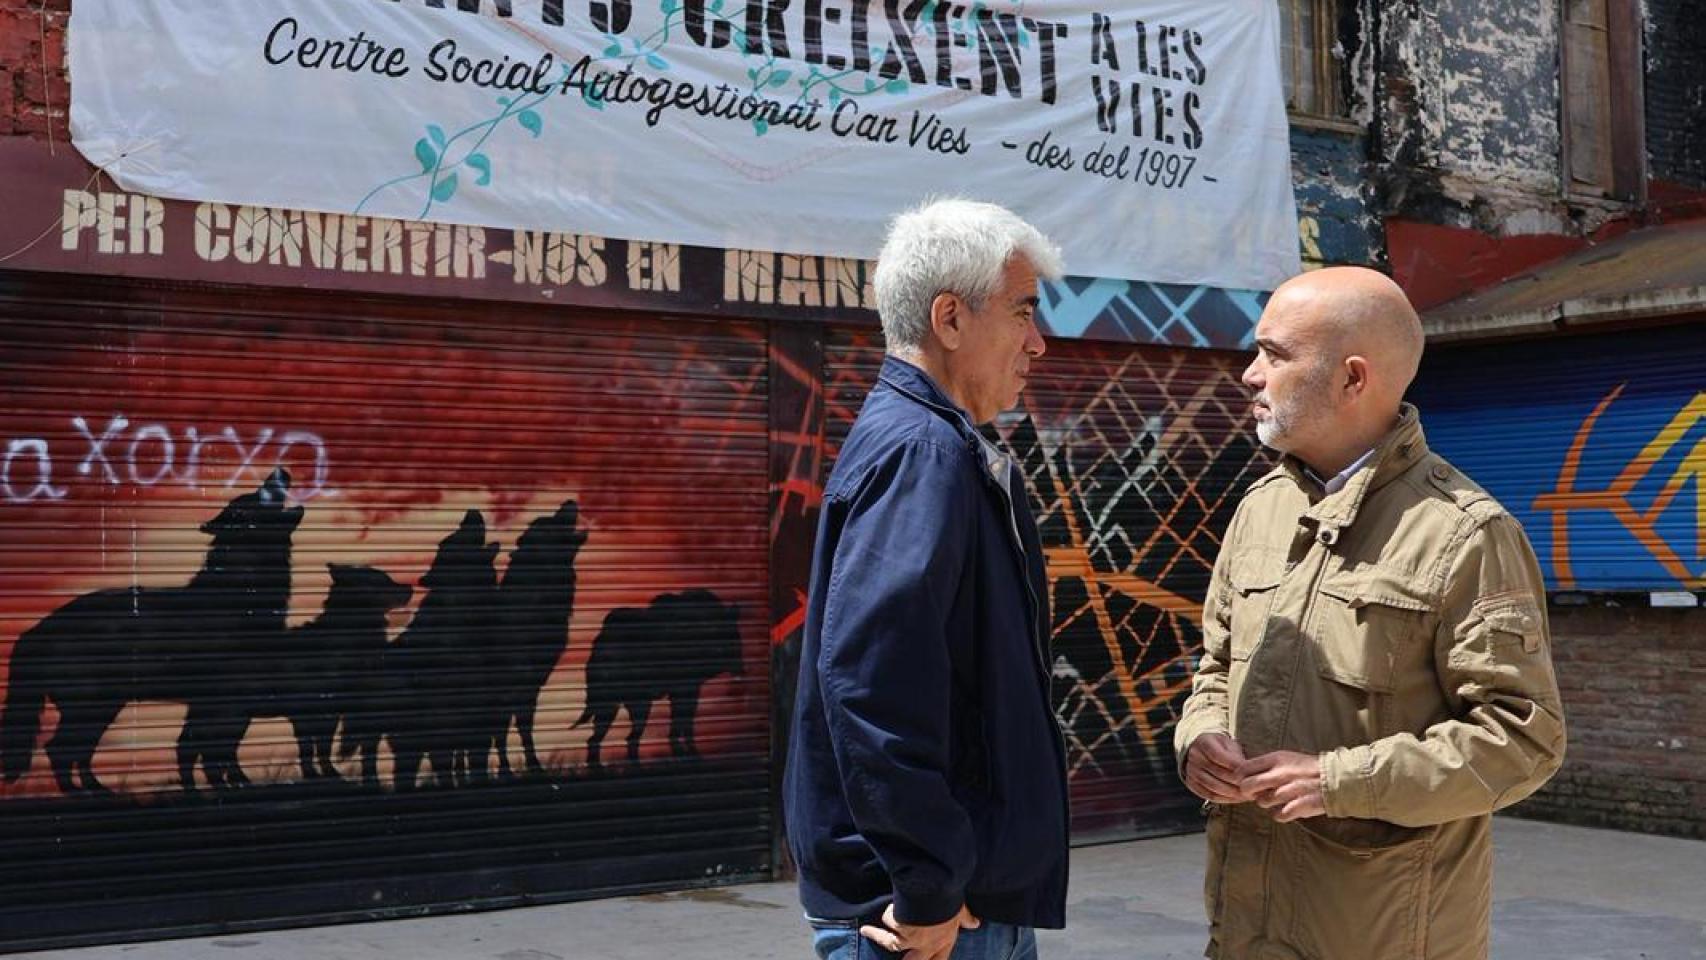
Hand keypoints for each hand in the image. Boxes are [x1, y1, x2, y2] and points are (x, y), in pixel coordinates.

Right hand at [859, 903, 979, 959]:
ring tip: (866, 930)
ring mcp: (912, 938)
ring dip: (877, 936)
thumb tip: (975, 924)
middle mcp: (928, 943)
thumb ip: (965, 919)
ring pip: (891, 943)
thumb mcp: (960, 909)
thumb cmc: (950, 898)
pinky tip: (882, 905)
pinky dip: (887, 913)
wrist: (937, 886)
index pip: (939, 959)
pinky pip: (888, 920)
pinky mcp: (899, 928)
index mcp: (945, 939)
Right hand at [1184, 732, 1249, 803]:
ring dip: (1232, 794)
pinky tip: (1236, 799)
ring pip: (1213, 787)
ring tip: (1247, 796)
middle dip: (1237, 783)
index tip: (1251, 774)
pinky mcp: (1191, 783)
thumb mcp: (1229, 744)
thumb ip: (1236, 755)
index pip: (1219, 756)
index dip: (1236, 767)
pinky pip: (1208, 795)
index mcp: (1204, 742)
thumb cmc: (1220, 747)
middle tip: (1253, 789)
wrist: (1201, 750)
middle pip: (1218, 773)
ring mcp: (1191, 771)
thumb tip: (1247, 771)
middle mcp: (1194, 756)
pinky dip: (1224, 799)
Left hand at [1239, 750, 1325, 821]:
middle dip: (1248, 792)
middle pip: (1247, 786)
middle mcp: (1281, 773)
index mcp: (1276, 759)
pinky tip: (1285, 809)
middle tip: (1255, 794)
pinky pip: (1278, 815)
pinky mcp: (1300, 805)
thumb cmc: (1305, 769)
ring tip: (1277, 800)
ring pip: (1262, 802)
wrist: (1334, 778)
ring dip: (1266, 803)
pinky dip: (1279, 814)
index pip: (1243, 768)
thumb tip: (1241, 774)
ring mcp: (1290, 790)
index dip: (1239, 778)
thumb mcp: (1285, 758)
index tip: (1243, 782)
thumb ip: (1265, 765)